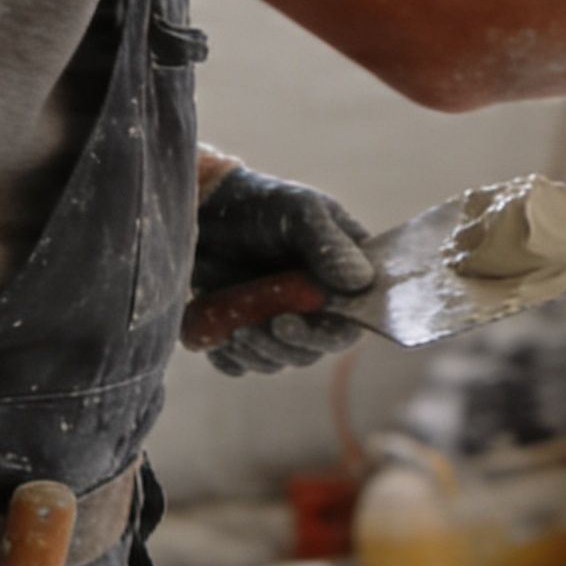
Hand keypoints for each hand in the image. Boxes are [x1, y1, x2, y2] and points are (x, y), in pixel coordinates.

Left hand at [191, 163, 374, 376]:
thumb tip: (360, 282)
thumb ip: (330, 244)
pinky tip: (218, 335)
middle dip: (285, 346)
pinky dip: (230, 358)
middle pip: (314, 349)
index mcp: (344, 278)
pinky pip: (242, 363)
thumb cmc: (262, 202)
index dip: (326, 335)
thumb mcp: (300, 211)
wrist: (205, 207)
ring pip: (278, 359)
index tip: (289, 322)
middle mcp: (316, 305)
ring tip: (235, 328)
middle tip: (257, 327)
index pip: (351, 322)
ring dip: (257, 353)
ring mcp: (281, 320)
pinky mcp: (246, 331)